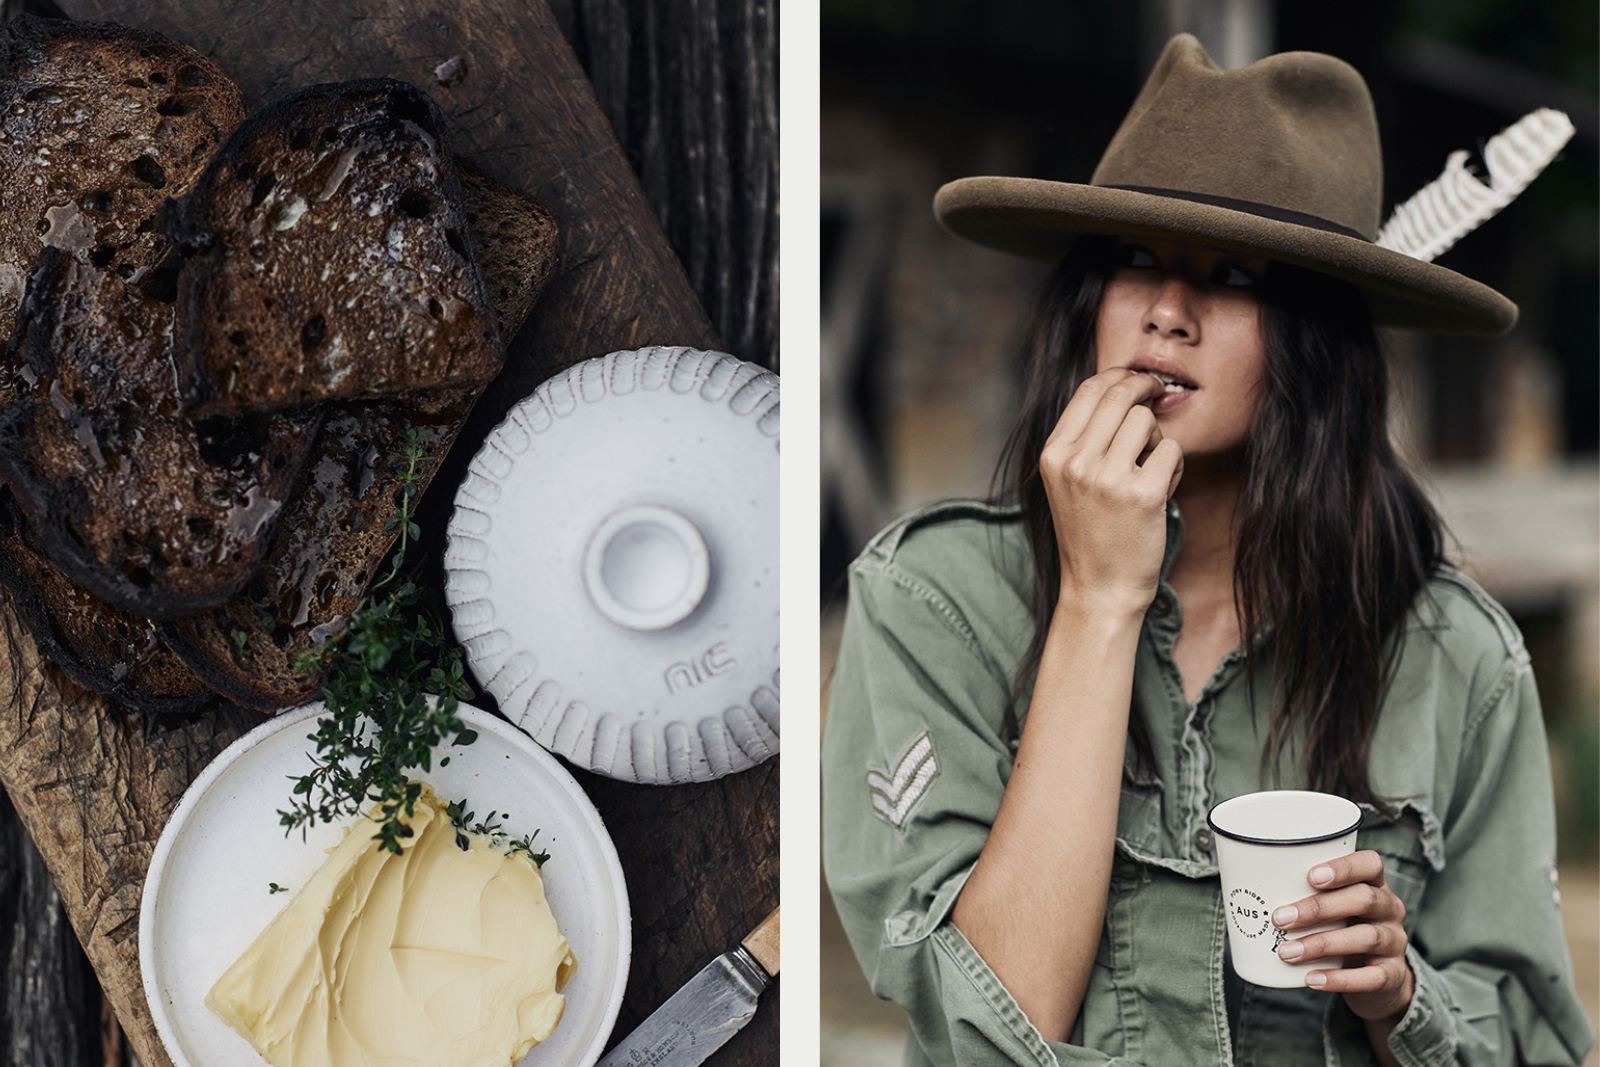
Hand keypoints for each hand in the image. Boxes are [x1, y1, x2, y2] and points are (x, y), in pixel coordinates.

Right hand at [1039, 368, 1182, 617]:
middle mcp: (1075, 462)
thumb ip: (1083, 438)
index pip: (1089, 389)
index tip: (1138, 378)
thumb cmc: (1090, 533)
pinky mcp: (1142, 495)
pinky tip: (1162, 491)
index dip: (1120, 374)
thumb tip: (1121, 387)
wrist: (1099, 589)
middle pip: (1120, 394)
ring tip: (1151, 468)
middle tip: (1160, 393)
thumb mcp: (1067, 481)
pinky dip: (1174, 467)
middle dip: (1146, 387)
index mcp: (1053, 454)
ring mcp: (1107, 478)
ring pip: (1147, 420)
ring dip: (1158, 437)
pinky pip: (1171, 451)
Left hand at [1271, 850, 1414, 1021]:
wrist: (1379, 979)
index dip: (1344, 867)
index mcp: (1373, 884)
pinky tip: (1311, 979)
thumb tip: (1239, 882)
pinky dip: (1339, 979)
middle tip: (1279, 918)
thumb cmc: (1341, 928)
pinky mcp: (1392, 975)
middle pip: (1364, 899)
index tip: (1309, 876)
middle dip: (1319, 907)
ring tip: (1286, 952)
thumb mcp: (1330, 907)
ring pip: (1366, 937)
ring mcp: (1394, 942)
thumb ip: (1301, 892)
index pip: (1370, 864)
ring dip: (1321, 943)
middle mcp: (1389, 909)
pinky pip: (1371, 977)